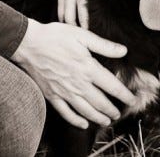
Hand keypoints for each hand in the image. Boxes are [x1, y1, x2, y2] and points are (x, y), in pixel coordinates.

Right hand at [11, 20, 135, 128]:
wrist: (28, 44)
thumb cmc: (55, 36)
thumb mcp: (81, 35)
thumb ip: (103, 45)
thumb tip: (123, 51)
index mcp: (88, 68)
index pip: (112, 86)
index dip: (124, 95)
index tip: (131, 100)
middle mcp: (78, 83)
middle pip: (100, 102)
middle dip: (112, 110)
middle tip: (119, 113)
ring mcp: (64, 91)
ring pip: (85, 111)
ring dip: (98, 118)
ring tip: (106, 121)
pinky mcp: (52, 95)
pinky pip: (66, 112)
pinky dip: (76, 120)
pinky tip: (83, 124)